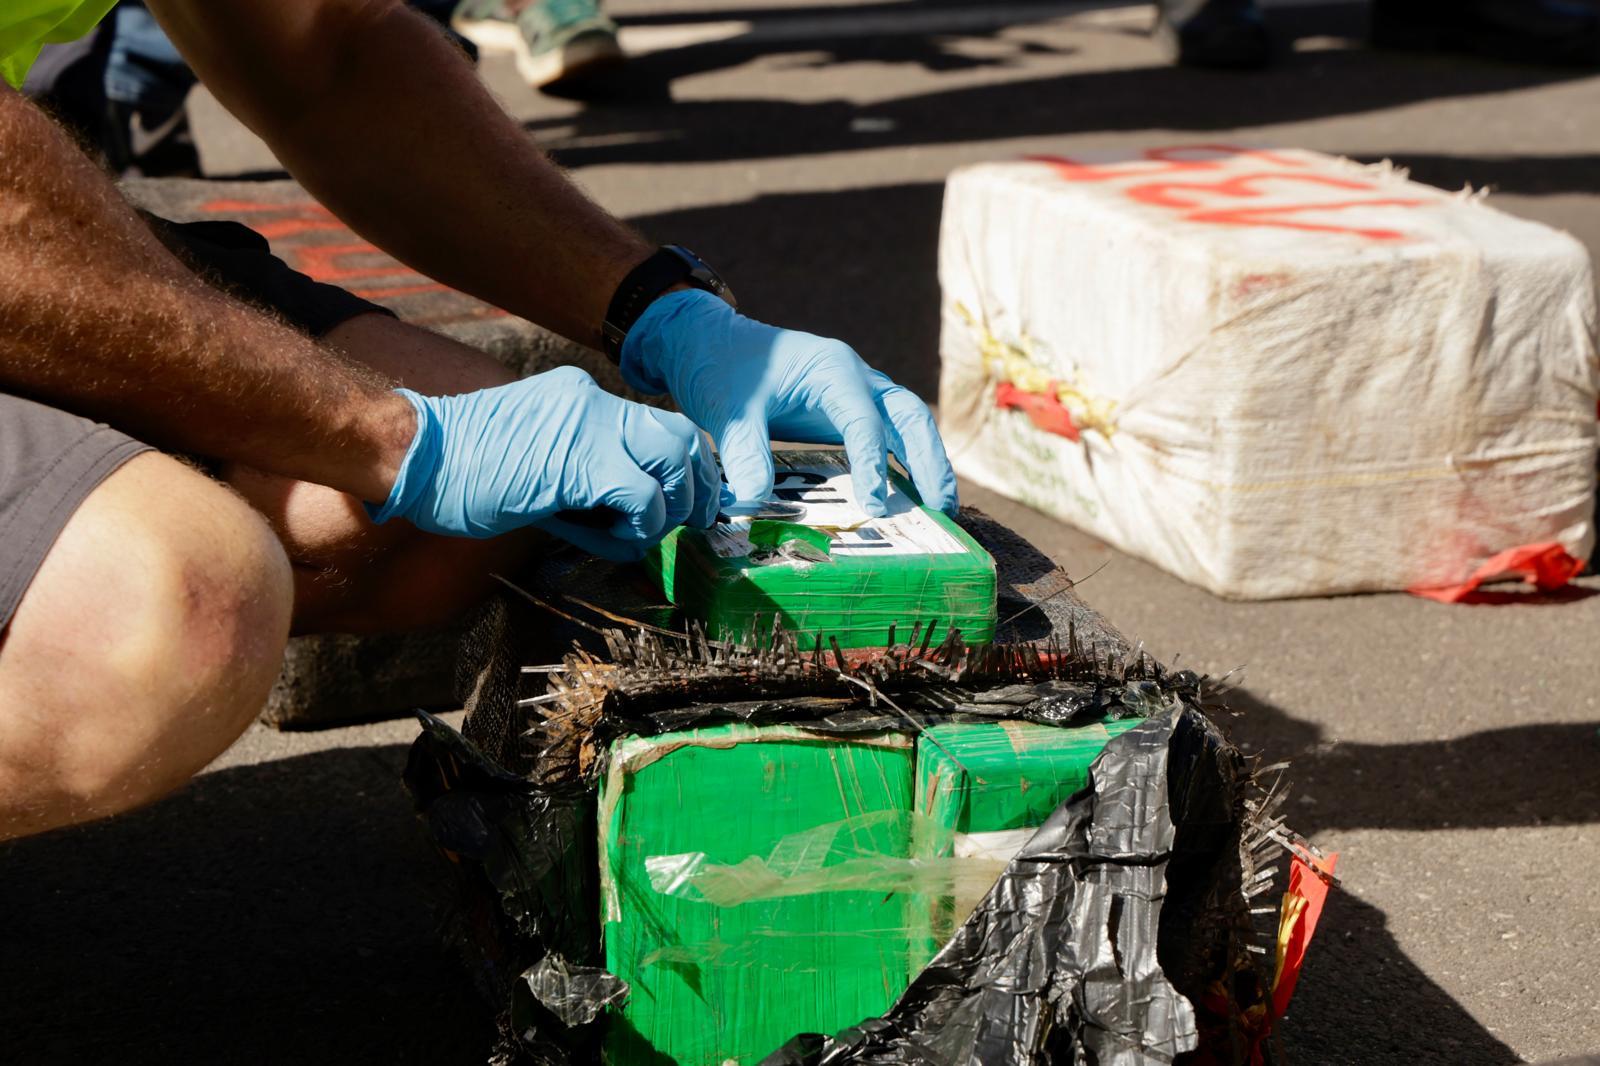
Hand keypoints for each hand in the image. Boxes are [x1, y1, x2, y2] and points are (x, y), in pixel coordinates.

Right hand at [367, 366, 718, 559]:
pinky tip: (608, 539)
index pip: (661, 425)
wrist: (414, 454)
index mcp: (584, 398)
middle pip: (685, 436)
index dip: (683, 469)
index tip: (679, 505)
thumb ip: (583, 471)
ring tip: (631, 533)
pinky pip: (643, 497)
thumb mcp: (536, 457)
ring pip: (675, 462)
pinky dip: (638, 527)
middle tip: (679, 524)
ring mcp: (590, 427)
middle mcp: (595, 402)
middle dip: (695, 487)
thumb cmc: (462, 468)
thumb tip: (625, 513)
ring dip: (667, 508)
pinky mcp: (579, 462)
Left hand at [621, 289, 957, 516]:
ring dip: (926, 464)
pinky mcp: (846, 414)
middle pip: (910, 416)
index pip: (865, 421)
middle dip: (929, 462)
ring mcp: (856, 395)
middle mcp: (855, 379)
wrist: (708, 343)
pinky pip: (887, 439)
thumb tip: (752, 507)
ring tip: (940, 512)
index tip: (874, 506)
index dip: (873, 464)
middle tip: (942, 510)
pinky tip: (907, 502)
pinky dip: (903, 467)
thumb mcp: (727, 412)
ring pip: (907, 426)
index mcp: (831, 369)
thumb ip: (744, 456)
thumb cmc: (721, 368)